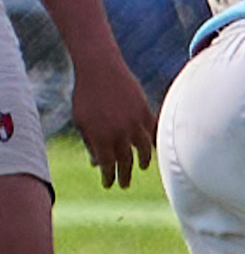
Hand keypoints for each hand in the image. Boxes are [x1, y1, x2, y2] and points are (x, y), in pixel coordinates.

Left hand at [68, 55, 154, 188]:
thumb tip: (97, 162)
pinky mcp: (145, 111)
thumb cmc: (86, 95)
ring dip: (143, 160)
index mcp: (100, 137)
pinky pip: (152, 131)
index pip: (107, 165)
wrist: (100, 69)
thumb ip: (90, 142)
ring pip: (143, 149)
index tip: (108, 184)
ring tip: (142, 166)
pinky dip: (153, 140)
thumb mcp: (81, 121)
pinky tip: (153, 147)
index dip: (108, 177)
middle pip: (126, 161)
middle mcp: (119, 132)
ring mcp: (134, 122)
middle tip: (124, 184)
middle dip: (125, 175)